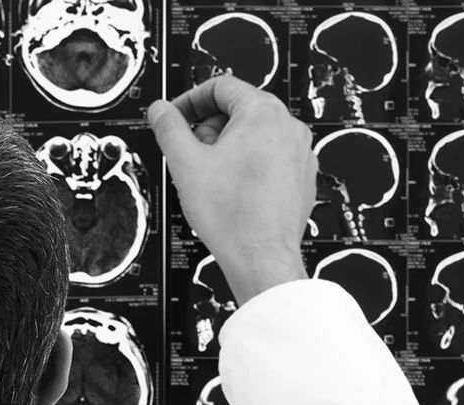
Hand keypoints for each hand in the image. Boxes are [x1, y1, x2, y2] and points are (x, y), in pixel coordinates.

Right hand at [145, 75, 315, 303]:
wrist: (262, 258)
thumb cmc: (232, 215)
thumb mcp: (185, 164)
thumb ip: (169, 128)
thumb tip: (161, 110)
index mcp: (262, 113)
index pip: (222, 86)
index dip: (191, 99)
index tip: (177, 117)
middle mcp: (288, 127)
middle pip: (240, 110)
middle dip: (210, 127)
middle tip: (191, 152)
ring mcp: (300, 152)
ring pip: (257, 135)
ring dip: (229, 147)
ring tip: (212, 177)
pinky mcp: (302, 177)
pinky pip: (272, 159)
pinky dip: (250, 166)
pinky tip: (233, 191)